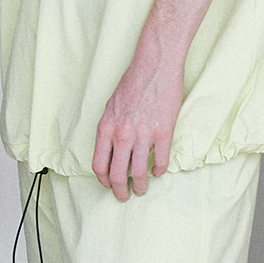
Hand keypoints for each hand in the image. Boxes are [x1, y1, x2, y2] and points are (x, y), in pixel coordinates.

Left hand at [91, 39, 184, 200]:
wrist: (155, 66)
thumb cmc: (132, 83)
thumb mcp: (111, 107)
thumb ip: (109, 130)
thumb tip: (110, 151)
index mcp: (106, 128)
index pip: (99, 165)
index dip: (103, 180)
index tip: (109, 185)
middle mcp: (122, 134)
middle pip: (117, 175)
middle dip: (120, 191)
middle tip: (124, 196)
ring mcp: (144, 135)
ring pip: (138, 173)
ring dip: (140, 187)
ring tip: (141, 190)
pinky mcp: (163, 133)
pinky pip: (160, 162)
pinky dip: (158, 171)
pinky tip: (157, 172)